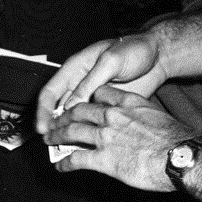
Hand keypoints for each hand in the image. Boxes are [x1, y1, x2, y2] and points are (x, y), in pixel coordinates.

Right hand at [35, 34, 165, 134]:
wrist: (158, 56)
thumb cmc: (133, 51)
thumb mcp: (110, 62)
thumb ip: (91, 82)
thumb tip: (71, 106)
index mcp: (75, 69)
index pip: (51, 92)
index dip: (44, 111)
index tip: (44, 128)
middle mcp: (79, 85)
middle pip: (59, 109)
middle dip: (53, 127)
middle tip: (52, 144)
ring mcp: (92, 97)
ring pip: (74, 119)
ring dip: (69, 133)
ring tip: (66, 150)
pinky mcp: (106, 108)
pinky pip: (92, 123)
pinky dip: (88, 134)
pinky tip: (88, 146)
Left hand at [44, 85, 187, 191]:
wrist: (181, 156)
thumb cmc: (177, 139)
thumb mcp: (157, 116)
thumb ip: (141, 117)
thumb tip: (139, 127)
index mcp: (127, 103)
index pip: (100, 93)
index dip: (87, 97)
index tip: (83, 101)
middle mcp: (112, 116)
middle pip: (79, 110)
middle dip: (64, 116)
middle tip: (56, 120)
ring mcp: (105, 136)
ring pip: (71, 131)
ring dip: (57, 135)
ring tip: (50, 139)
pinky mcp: (103, 159)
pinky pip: (76, 159)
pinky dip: (65, 163)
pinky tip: (60, 166)